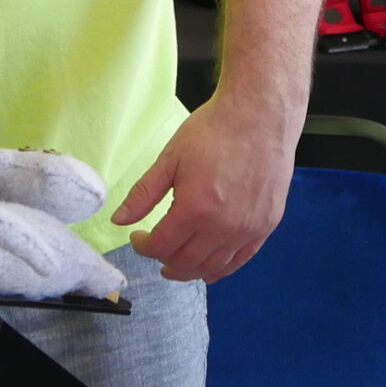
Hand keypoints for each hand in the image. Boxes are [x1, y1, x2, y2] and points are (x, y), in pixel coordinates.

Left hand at [118, 94, 299, 281]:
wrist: (260, 115)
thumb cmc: (214, 131)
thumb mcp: (170, 158)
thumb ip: (143, 194)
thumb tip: (119, 221)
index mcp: (195, 209)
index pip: (161, 246)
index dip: (143, 246)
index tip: (138, 236)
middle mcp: (223, 227)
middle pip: (186, 263)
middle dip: (164, 260)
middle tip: (156, 250)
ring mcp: (248, 229)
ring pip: (213, 267)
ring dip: (190, 270)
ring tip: (176, 263)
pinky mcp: (266, 225)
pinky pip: (240, 260)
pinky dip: (220, 269)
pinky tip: (208, 268)